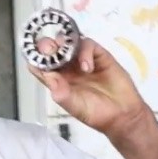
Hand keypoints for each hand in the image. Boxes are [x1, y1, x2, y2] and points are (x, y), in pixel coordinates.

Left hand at [29, 36, 150, 136]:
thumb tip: (49, 78)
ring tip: (65, 53)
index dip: (35, 59)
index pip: (40, 66)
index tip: (34, 56)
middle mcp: (68, 69)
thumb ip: (62, 94)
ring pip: (70, 43)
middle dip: (48, 46)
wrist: (123, 115)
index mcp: (58, 81)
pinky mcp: (99, 56)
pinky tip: (87, 67)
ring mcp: (83, 61)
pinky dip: (85, 52)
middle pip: (53, 50)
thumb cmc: (97, 113)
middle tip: (48, 48)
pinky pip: (88, 46)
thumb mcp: (75, 107)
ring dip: (65, 44)